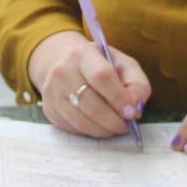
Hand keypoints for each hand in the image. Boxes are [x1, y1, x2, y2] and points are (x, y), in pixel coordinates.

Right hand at [28, 31, 150, 138]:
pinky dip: (91, 132)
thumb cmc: (99, 64)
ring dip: (104, 130)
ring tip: (115, 127)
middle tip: (126, 125)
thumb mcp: (122, 64)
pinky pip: (73, 128)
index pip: (101, 76)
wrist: (62, 62)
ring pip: (81, 121)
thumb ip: (137, 84)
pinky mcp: (49, 109)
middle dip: (114, 120)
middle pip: (91, 104)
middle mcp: (62, 71)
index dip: (119, 97)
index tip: (132, 112)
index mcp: (82, 54)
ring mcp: (52, 92)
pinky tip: (99, 125)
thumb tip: (135, 109)